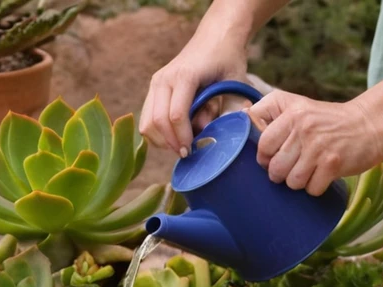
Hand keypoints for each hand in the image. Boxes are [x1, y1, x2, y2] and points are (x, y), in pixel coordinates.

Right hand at [139, 38, 249, 156]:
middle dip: (171, 142)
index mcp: (185, 76)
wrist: (215, 37)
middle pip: (157, 121)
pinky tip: (174, 134)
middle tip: (186, 153)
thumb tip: (212, 134)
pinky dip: (157, 132)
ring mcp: (156, 83)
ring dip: (162, 139)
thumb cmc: (227, 59)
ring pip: (147, 123)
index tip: (192, 150)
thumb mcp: (236, 82)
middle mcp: (164, 79)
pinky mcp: (154, 88)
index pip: (176, 115)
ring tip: (180, 143)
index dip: (183, 137)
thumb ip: (228, 108)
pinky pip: (147, 118)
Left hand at [246, 91, 382, 195]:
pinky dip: (315, 187)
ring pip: (292, 181)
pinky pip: (311, 189)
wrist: (370, 124)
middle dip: (281, 173)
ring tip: (308, 170)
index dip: (264, 157)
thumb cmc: (327, 120)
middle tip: (293, 166)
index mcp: (292, 113)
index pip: (262, 145)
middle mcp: (304, 128)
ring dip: (298, 182)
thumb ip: (269, 110)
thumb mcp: (297, 105)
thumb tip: (240, 116)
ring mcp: (319, 147)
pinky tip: (322, 175)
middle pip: (275, 168)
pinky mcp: (334, 163)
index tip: (274, 157)